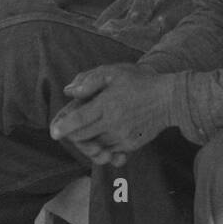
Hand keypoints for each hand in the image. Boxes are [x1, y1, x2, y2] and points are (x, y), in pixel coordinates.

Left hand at [49, 65, 171, 166]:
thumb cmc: (140, 82)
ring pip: (95, 146)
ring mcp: (123, 136)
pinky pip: (109, 151)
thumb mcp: (114, 72)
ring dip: (87, 141)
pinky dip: (101, 146)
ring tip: (87, 130)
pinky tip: (102, 135)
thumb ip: (90, 80)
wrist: (169, 99)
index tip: (53, 132)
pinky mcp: (131, 145)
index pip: (79, 120)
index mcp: (106, 105)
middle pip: (83, 136)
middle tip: (70, 128)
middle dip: (73, 135)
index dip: (63, 127)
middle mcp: (113, 123)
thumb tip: (70, 91)